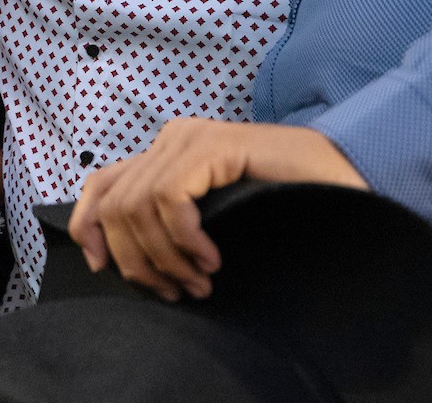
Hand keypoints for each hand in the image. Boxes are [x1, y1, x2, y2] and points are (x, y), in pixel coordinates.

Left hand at [68, 118, 366, 300]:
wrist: (342, 180)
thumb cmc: (283, 205)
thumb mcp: (212, 220)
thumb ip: (171, 225)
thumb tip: (123, 259)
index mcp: (166, 155)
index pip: (101, 184)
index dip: (89, 227)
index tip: (102, 268)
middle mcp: (172, 140)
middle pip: (113, 203)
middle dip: (135, 260)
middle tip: (174, 292)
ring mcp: (190, 139)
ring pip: (136, 205)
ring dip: (164, 256)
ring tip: (199, 282)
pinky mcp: (212, 145)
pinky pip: (170, 198)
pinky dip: (184, 238)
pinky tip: (212, 259)